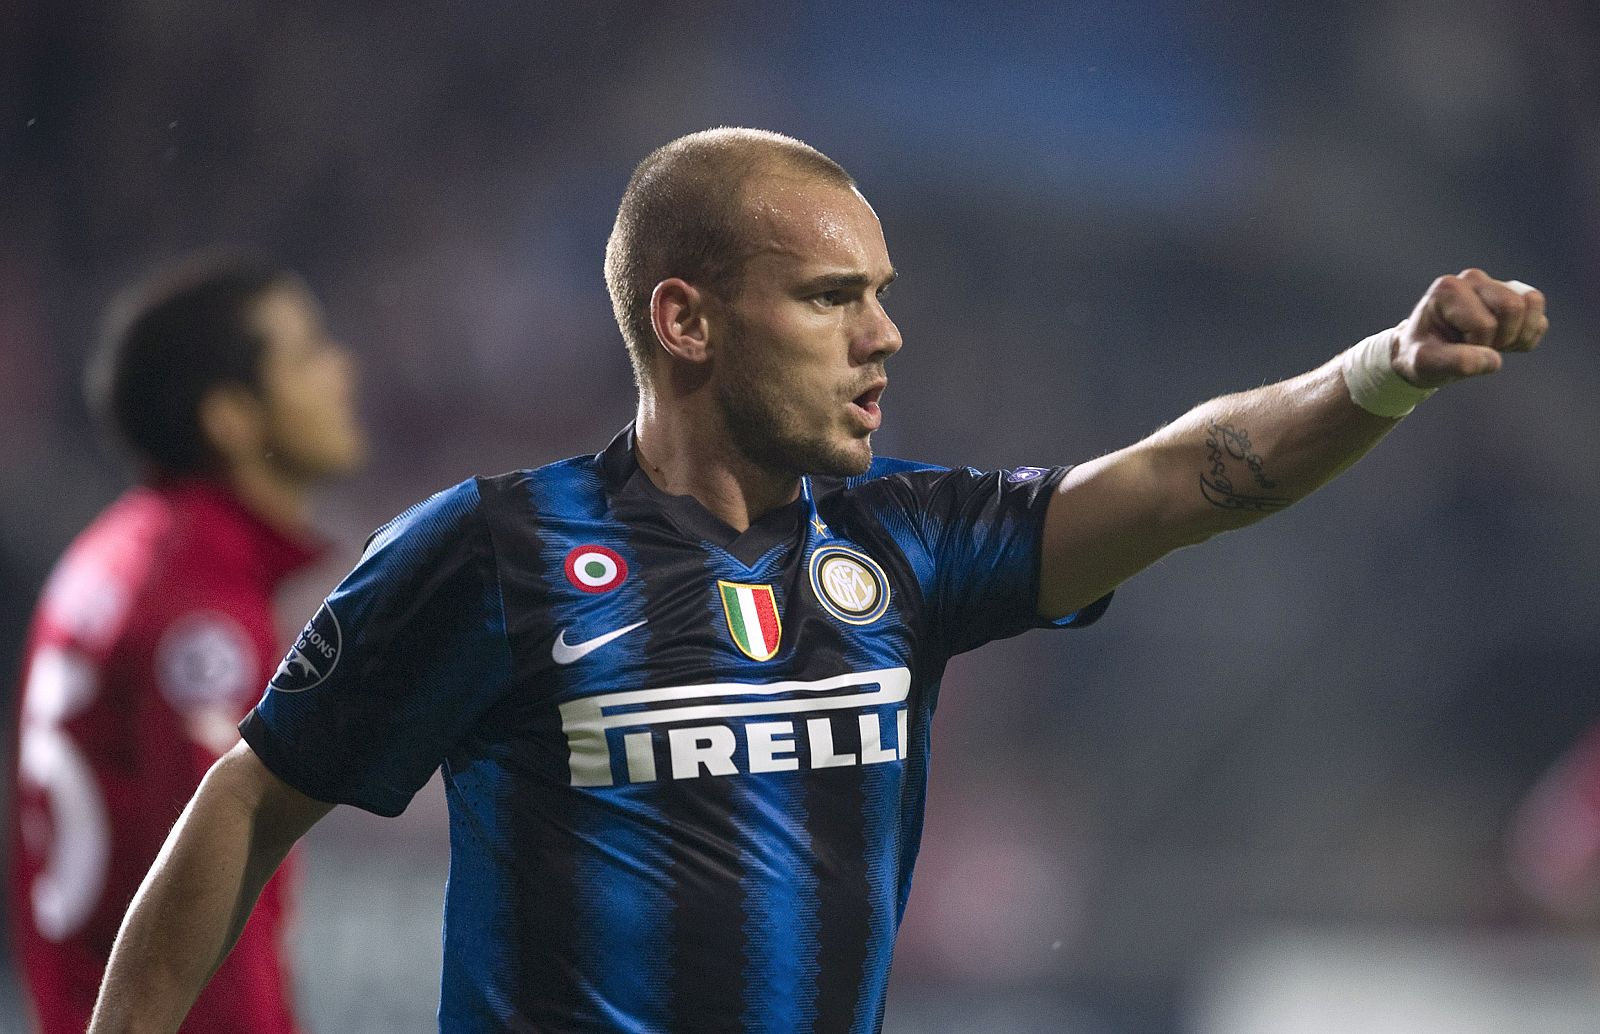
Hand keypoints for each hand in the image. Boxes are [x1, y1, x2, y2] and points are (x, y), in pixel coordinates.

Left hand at [1393, 268, 1547, 387]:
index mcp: (1448, 289)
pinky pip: (1540, 319)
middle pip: (1513, 306)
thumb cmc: (1422, 355)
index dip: (1476, 345)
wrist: (1427, 352)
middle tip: (1476, 346)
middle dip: (1501, 338)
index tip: (1454, 347)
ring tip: (1491, 343)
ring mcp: (1496, 285)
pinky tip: (1502, 343)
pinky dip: (1527, 338)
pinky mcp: (1515, 297)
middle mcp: (1473, 279)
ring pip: (1533, 303)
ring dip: (1518, 335)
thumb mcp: (1425, 364)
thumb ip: (1455, 362)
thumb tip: (1494, 360)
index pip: (1484, 324)